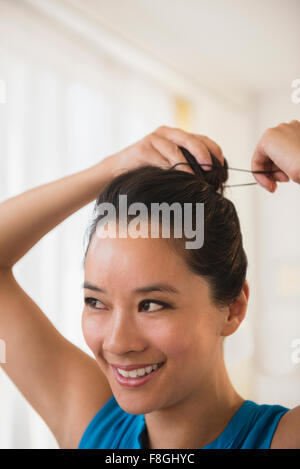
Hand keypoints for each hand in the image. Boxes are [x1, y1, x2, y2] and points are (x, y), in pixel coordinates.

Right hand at [102, 125, 223, 178]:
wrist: (117, 170)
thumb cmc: (147, 170)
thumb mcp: (169, 165)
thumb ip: (186, 164)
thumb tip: (209, 178)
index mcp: (176, 135)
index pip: (200, 138)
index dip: (213, 149)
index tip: (221, 163)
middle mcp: (166, 133)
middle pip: (190, 139)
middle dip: (203, 153)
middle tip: (211, 167)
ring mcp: (154, 138)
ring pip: (176, 149)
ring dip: (189, 164)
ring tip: (197, 177)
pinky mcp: (143, 148)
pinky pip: (162, 158)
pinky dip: (172, 168)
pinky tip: (179, 178)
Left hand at [251, 120, 299, 191]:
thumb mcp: (296, 163)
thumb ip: (288, 160)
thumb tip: (281, 167)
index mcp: (297, 131)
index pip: (280, 152)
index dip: (279, 169)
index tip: (284, 181)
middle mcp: (287, 128)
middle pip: (270, 154)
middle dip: (273, 172)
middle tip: (278, 184)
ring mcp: (277, 131)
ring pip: (263, 158)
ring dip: (270, 175)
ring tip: (281, 181)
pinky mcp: (267, 139)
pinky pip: (256, 160)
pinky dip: (260, 175)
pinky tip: (269, 183)